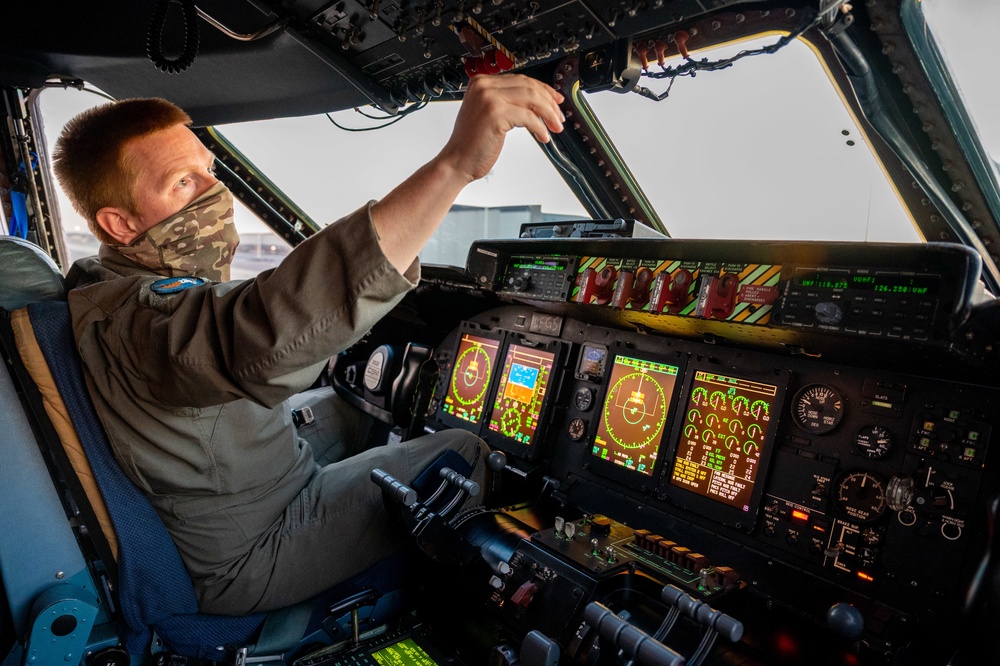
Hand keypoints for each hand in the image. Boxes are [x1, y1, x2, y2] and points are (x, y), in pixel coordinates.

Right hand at [436, 74, 564, 183]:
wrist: (456, 162)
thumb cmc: (471, 143)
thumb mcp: (488, 114)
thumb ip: (505, 101)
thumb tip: (536, 101)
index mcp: (481, 82)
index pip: (520, 79)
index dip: (543, 89)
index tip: (555, 100)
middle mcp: (484, 86)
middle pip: (529, 86)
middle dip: (549, 102)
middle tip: (559, 117)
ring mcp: (489, 98)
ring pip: (532, 99)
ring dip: (549, 114)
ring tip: (555, 127)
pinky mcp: (496, 114)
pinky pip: (529, 117)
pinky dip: (540, 128)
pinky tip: (543, 136)